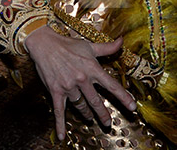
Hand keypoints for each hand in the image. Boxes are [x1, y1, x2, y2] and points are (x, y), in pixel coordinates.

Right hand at [24, 26, 136, 140]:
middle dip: (103, 113)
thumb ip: (107, 47)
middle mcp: (82, 79)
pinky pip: (59, 111)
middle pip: (96, 101)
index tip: (132, 107)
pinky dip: (60, 124)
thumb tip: (122, 41)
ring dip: (86, 113)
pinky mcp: (56, 91)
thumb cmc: (68, 44)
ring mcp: (69, 87)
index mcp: (92, 68)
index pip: (111, 85)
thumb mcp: (89, 45)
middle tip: (107, 123)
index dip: (123, 97)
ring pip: (81, 105)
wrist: (44, 44)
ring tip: (89, 118)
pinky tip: (61, 136)